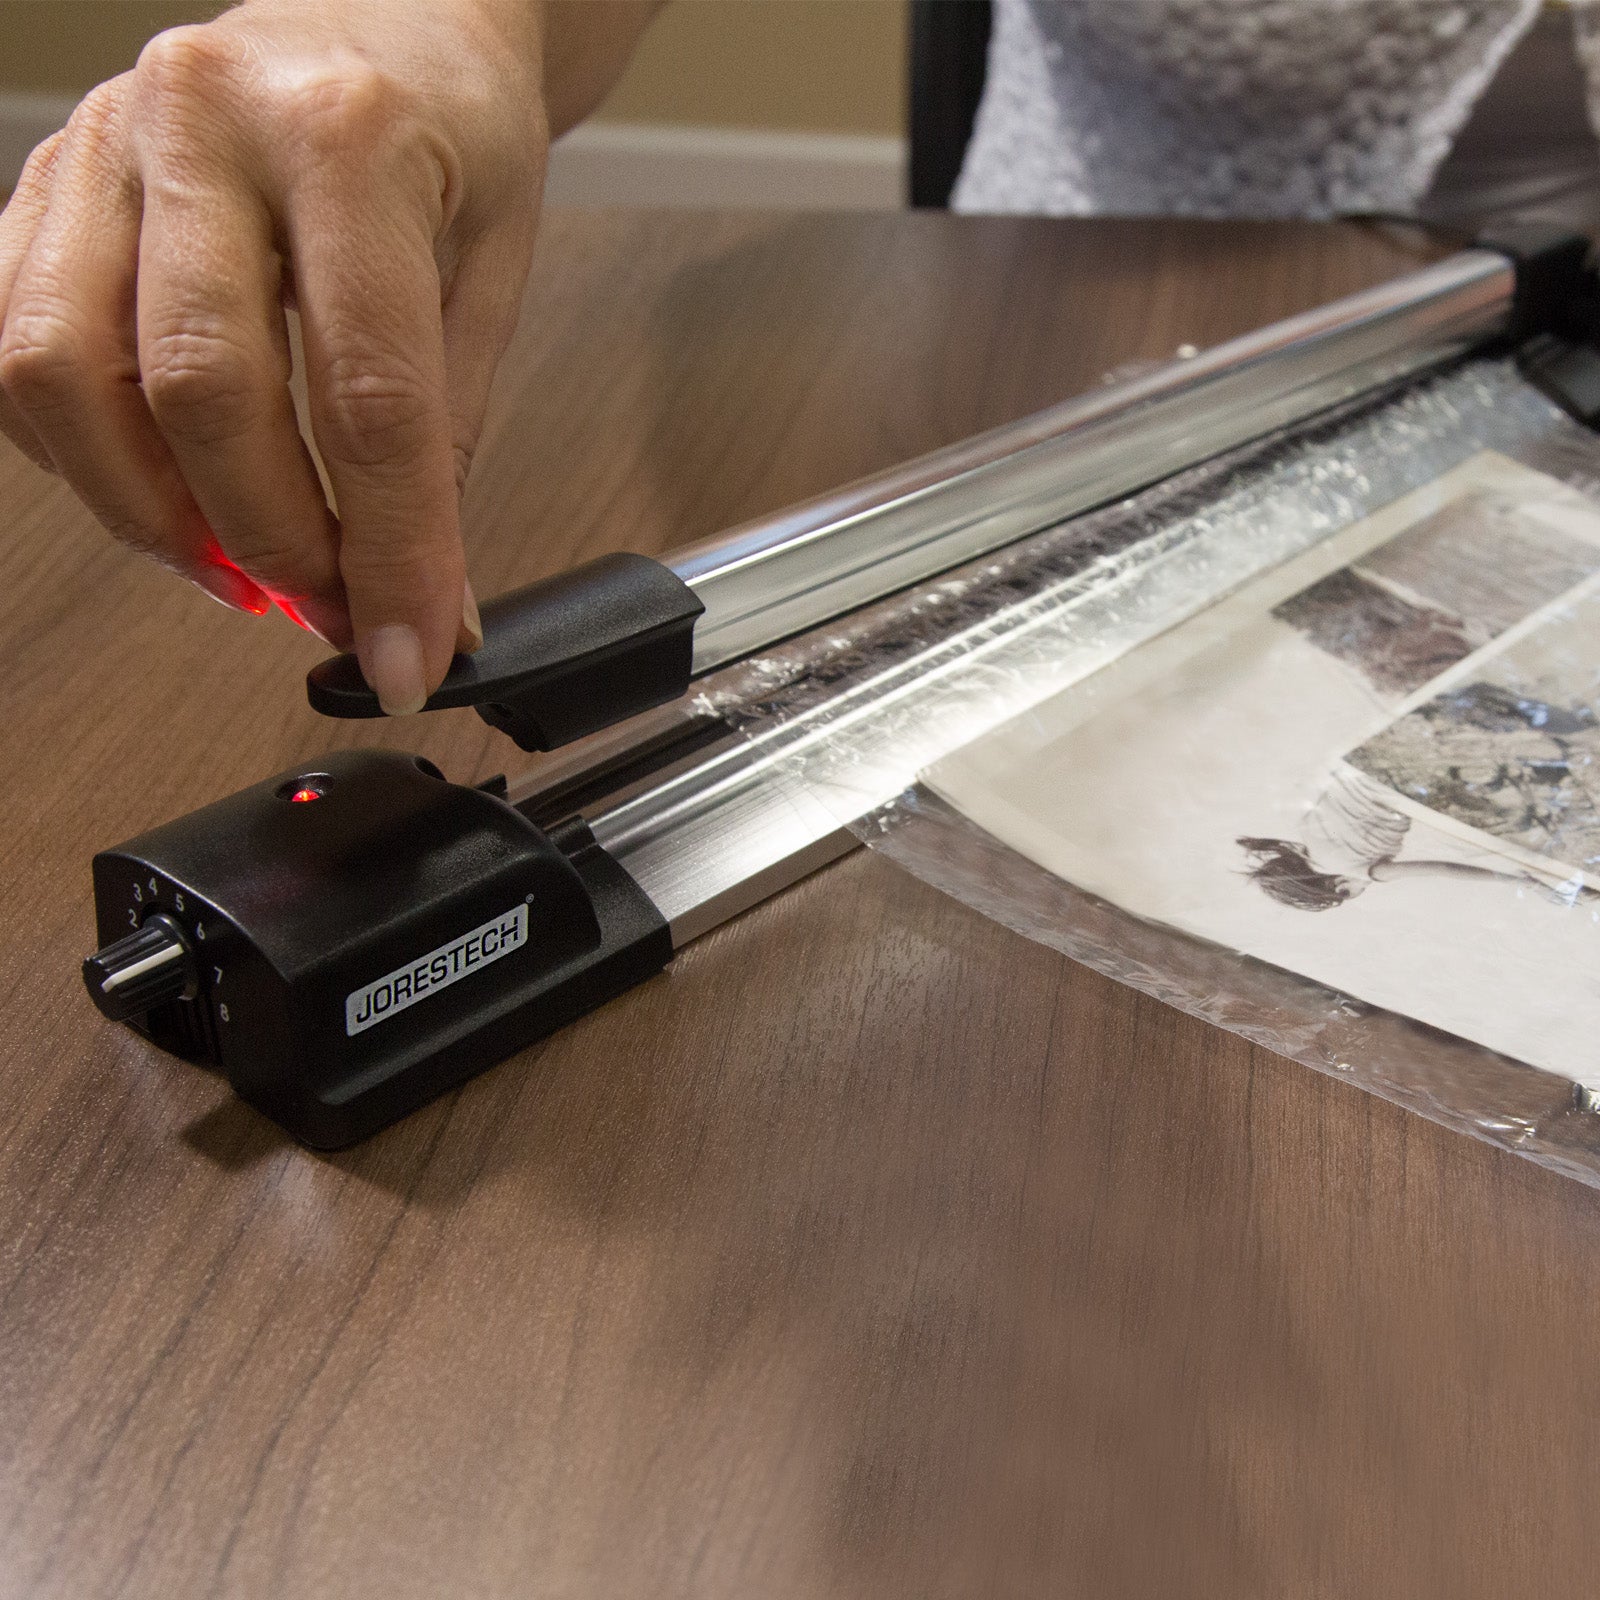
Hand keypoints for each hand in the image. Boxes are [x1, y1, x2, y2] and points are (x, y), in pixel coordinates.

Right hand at [0, 0, 545, 710]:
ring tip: (238, 569)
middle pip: (197, 390)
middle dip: (268, 541)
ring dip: (152, 515)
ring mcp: (99, 143)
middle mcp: (202, 120)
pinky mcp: (42, 184)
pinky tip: (161, 488)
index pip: (367, 397)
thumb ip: (445, 440)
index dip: (389, 553)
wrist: (391, 16)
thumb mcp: (491, 275)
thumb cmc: (448, 137)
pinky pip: (11, 346)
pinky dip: (80, 455)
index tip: (405, 652)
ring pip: (64, 375)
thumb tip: (419, 603)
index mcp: (347, 136)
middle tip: (328, 609)